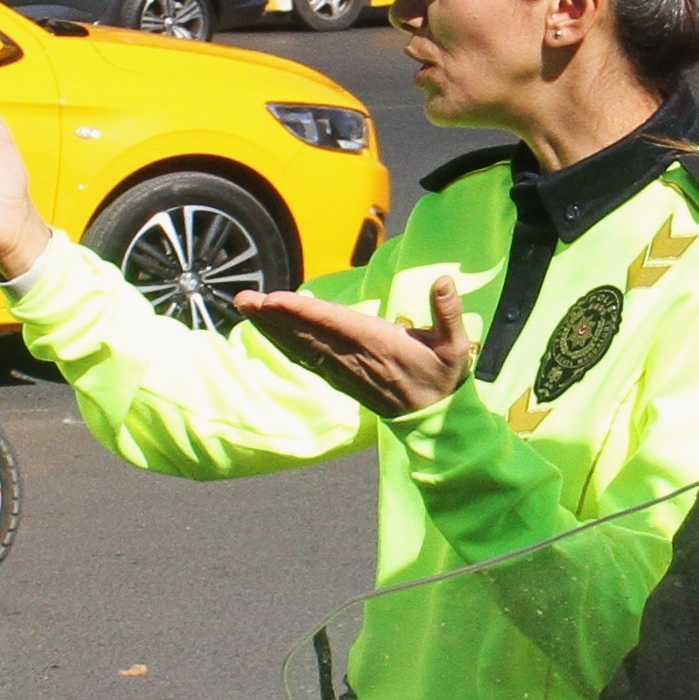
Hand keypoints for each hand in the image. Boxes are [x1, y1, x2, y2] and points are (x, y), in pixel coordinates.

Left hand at [235, 275, 472, 417]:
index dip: (302, 311)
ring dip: (271, 326)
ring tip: (246, 307)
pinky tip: (265, 330)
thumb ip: (448, 312)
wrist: (432, 419)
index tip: (275, 299)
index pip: (333, 323)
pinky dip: (282, 342)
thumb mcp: (455, 346)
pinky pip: (305, 357)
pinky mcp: (339, 376)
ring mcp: (343, 368)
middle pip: (306, 332)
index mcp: (377, 344)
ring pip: (300, 344)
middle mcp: (353, 356)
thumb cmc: (443, 377)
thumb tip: (443, 280)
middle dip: (273, 315)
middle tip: (243, 298)